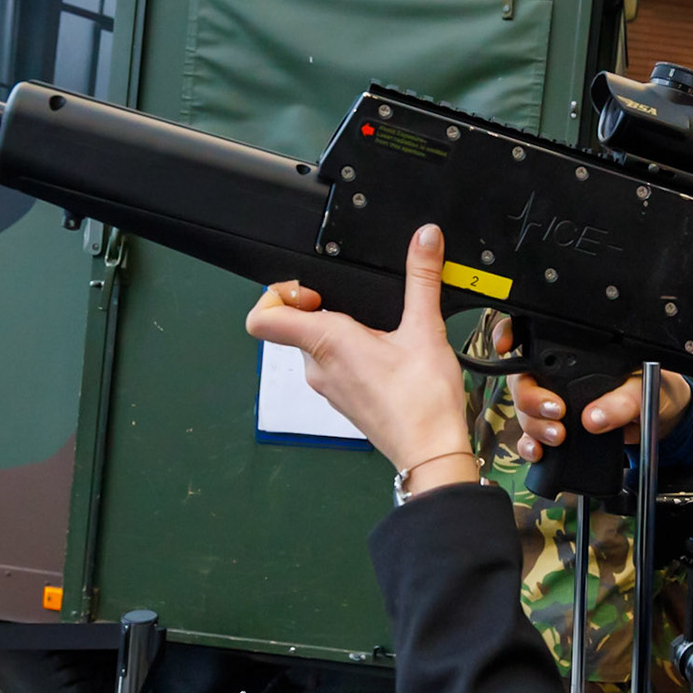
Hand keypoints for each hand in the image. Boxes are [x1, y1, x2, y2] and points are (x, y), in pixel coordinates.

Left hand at [246, 225, 475, 494]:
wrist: (430, 454)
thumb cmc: (423, 402)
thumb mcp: (426, 329)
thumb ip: (422, 278)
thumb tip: (425, 238)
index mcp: (326, 343)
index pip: (262, 318)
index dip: (278, 293)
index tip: (313, 289)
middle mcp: (317, 366)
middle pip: (293, 324)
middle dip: (322, 306)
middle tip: (360, 305)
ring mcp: (326, 386)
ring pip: (315, 345)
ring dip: (340, 330)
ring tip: (380, 330)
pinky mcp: (341, 398)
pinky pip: (332, 365)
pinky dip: (350, 352)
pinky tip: (385, 354)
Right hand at [492, 319, 692, 463]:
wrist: (660, 419)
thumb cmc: (652, 389)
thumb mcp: (644, 388)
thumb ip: (622, 401)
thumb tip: (595, 417)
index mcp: (576, 353)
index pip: (531, 334)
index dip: (509, 334)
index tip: (507, 347)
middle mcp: (558, 375)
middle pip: (523, 380)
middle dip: (531, 399)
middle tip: (556, 412)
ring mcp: (553, 402)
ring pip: (524, 412)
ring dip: (534, 426)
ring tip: (557, 437)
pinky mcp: (556, 429)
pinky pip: (531, 437)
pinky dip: (530, 446)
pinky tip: (539, 452)